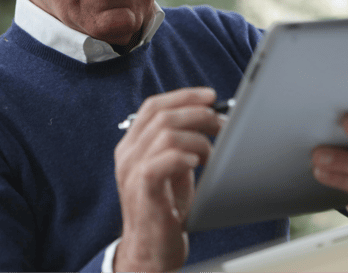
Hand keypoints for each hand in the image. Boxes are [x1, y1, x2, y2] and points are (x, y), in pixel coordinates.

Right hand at [113, 87, 222, 271]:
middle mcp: (128, 154)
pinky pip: (161, 161)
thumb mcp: (173, 168)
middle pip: (163, 115)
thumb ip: (180, 144)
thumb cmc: (164, 210)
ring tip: (209, 155)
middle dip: (198, 114)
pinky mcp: (142, 190)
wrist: (151, 250)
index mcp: (132, 145)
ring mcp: (132, 171)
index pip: (154, 106)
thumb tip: (208, 119)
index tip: (210, 97)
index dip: (184, 96)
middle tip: (220, 125)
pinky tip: (196, 164)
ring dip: (197, 139)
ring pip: (166, 133)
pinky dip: (184, 157)